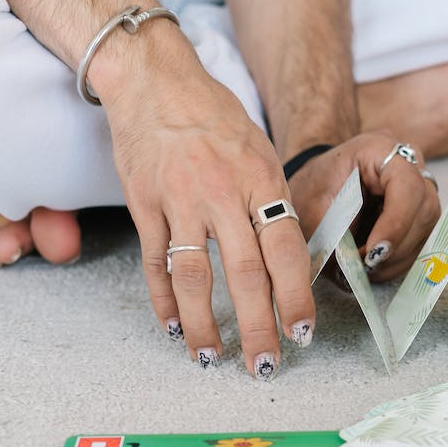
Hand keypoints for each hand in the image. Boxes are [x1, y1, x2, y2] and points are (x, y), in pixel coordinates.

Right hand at [103, 53, 313, 379]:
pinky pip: (155, 262)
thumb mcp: (261, 153)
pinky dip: (163, 300)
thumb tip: (290, 260)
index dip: (296, 296)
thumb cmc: (217, 119)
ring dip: (205, 324)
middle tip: (266, 364)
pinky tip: (174, 327)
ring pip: (194, 276)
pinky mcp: (144, 204)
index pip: (286, 250)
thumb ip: (273, 203)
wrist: (156, 81)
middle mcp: (223, 194)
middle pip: (246, 273)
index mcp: (262, 181)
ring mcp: (180, 200)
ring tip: (213, 358)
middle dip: (259, 325)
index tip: (303, 332)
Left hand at [287, 132, 440, 282]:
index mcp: (380, 149)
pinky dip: (398, 259)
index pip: (407, 185)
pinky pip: (421, 239)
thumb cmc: (315, 185)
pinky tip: (375, 266)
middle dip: (395, 246)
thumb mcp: (313, 205)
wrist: (320, 180)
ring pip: (427, 228)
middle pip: (424, 209)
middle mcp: (410, 165)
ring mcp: (421, 188)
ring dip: (397, 257)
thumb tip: (349, 269)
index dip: (396, 222)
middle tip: (364, 266)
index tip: (374, 252)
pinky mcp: (422, 212)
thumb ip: (333, 232)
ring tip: (365, 269)